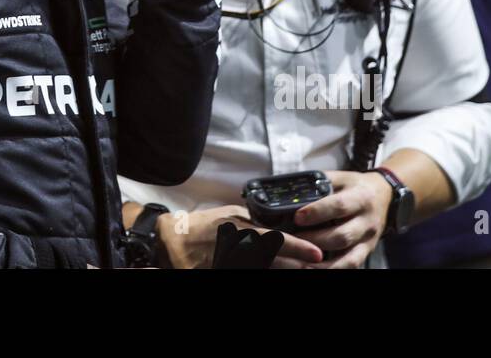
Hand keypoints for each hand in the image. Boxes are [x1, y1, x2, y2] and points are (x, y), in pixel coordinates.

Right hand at [158, 204, 322, 268]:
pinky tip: (275, 272)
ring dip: (285, 270)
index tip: (317, 253)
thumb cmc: (202, 225)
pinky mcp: (225, 272)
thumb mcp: (229, 216)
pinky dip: (264, 272)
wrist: (173, 242)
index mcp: (243, 232)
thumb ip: (252, 222)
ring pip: (267, 271)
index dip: (299, 248)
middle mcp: (241, 251)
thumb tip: (273, 226)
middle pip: (278, 263)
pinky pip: (251, 274)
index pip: (278, 241)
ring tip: (301, 270)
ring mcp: (234, 264)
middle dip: (298, 266)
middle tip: (316, 266)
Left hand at [290, 170, 392, 267]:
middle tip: (292, 239)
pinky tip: (314, 268)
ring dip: (322, 262)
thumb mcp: (339, 178)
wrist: (383, 195)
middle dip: (315, 240)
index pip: (338, 206)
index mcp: (359, 198)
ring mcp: (368, 240)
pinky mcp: (366, 252)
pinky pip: (351, 266)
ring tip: (299, 260)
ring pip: (347, 258)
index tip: (297, 217)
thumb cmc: (354, 186)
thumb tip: (289, 191)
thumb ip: (318, 184)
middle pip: (342, 236)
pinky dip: (333, 269)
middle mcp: (367, 221)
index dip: (317, 212)